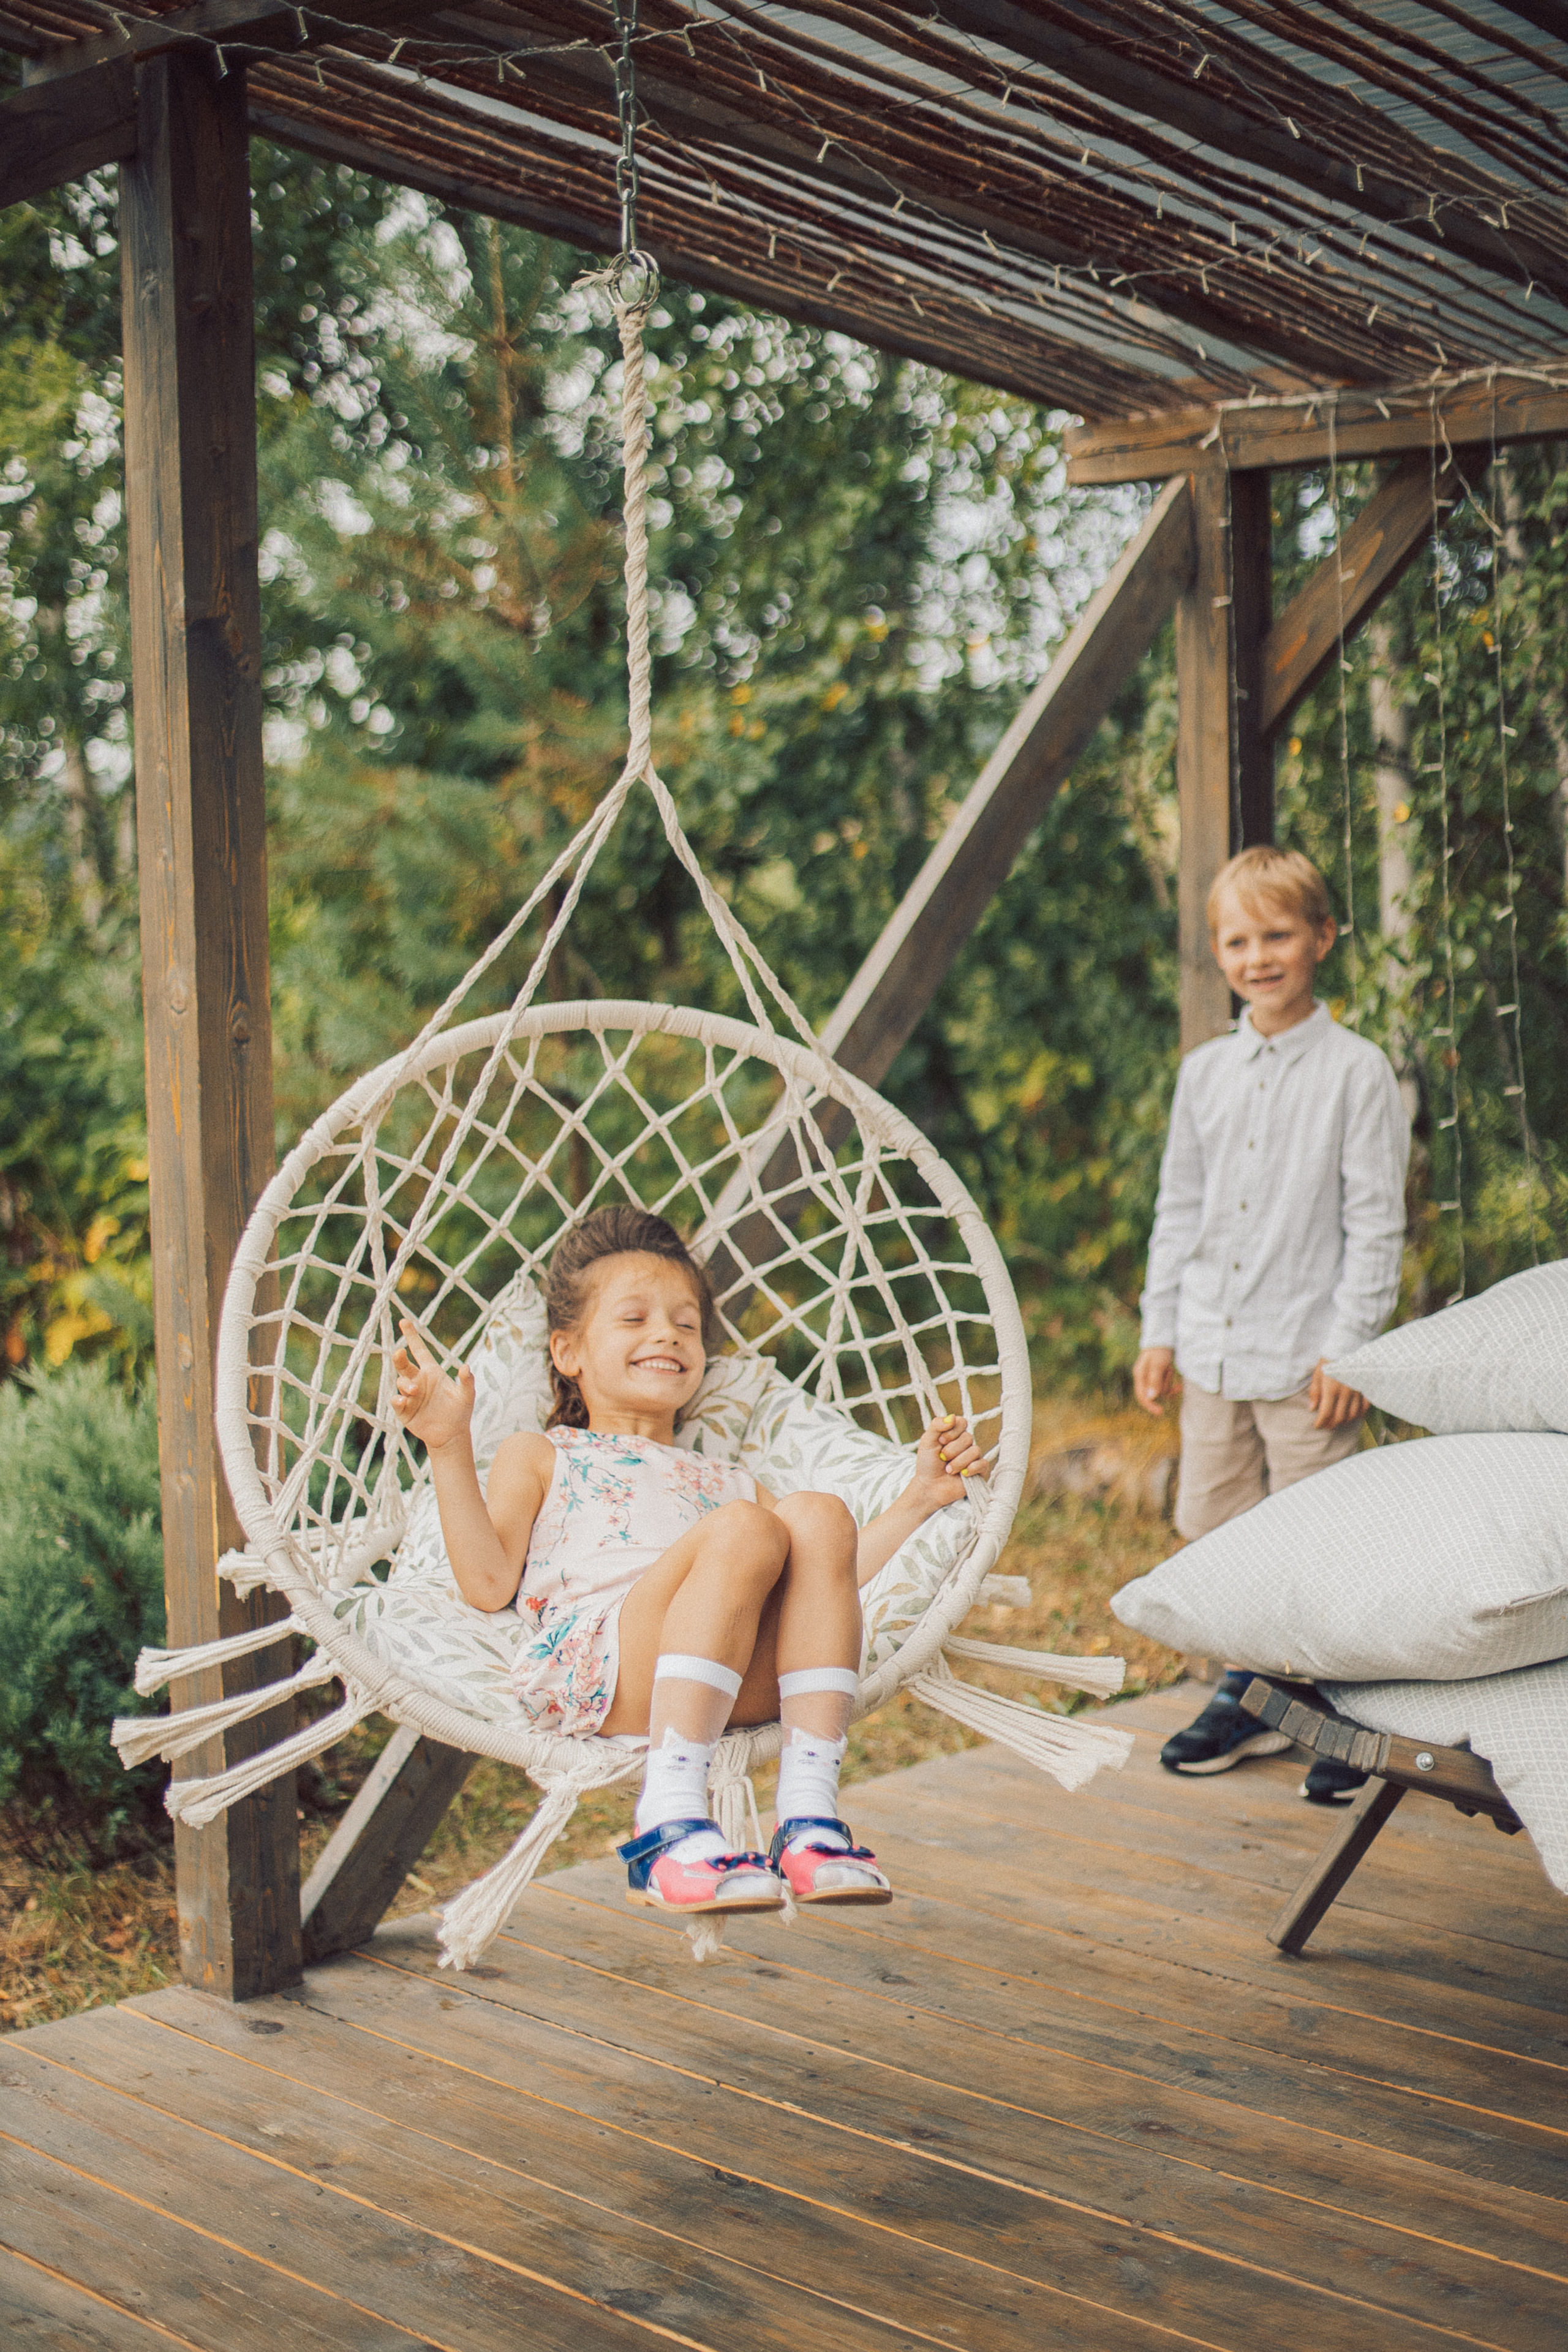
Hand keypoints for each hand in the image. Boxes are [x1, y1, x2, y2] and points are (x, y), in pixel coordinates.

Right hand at [392, 1318, 475, 1452]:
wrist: (451, 1435)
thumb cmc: (460, 1411)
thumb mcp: (467, 1396)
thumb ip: (466, 1381)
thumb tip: (466, 1367)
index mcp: (432, 1372)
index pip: (420, 1350)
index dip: (412, 1336)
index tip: (404, 1321)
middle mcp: (418, 1380)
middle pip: (404, 1364)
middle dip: (399, 1357)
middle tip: (400, 1352)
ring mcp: (410, 1395)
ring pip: (400, 1382)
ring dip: (405, 1384)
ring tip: (414, 1390)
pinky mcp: (404, 1411)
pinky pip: (396, 1402)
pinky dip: (397, 1400)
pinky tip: (403, 1401)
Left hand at [909, 1413, 987, 1512]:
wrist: (930, 1486)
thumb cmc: (928, 1464)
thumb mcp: (927, 1441)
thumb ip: (936, 1425)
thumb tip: (952, 1417)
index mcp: (954, 1434)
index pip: (962, 1422)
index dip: (952, 1432)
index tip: (940, 1441)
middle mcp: (966, 1444)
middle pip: (967, 1438)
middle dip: (951, 1450)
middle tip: (942, 1458)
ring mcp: (973, 1457)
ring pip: (974, 1451)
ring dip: (958, 1462)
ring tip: (948, 1470)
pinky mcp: (979, 1471)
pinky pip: (982, 1464)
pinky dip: (971, 1469)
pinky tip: (963, 1474)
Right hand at [1134, 1347, 1176, 1416]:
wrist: (1163, 1337)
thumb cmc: (1159, 1350)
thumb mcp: (1158, 1365)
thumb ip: (1154, 1381)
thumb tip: (1151, 1398)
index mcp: (1140, 1375)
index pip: (1142, 1396)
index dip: (1150, 1406)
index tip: (1160, 1412)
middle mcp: (1144, 1378)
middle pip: (1155, 1393)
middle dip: (1164, 1384)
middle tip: (1168, 1370)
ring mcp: (1152, 1377)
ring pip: (1162, 1389)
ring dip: (1169, 1380)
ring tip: (1170, 1367)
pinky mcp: (1159, 1376)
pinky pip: (1166, 1386)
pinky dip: (1172, 1384)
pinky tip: (1180, 1384)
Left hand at [1308, 1359, 1365, 1430]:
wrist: (1347, 1346)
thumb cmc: (1329, 1360)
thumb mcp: (1318, 1373)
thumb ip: (1315, 1392)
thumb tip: (1312, 1409)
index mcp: (1331, 1389)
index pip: (1326, 1413)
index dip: (1321, 1422)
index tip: (1317, 1425)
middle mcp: (1345, 1393)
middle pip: (1339, 1417)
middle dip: (1332, 1424)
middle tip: (1327, 1425)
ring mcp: (1357, 1391)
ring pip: (1352, 1414)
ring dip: (1344, 1421)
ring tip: (1338, 1421)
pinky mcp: (1366, 1388)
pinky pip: (1364, 1407)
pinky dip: (1359, 1414)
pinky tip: (1353, 1415)